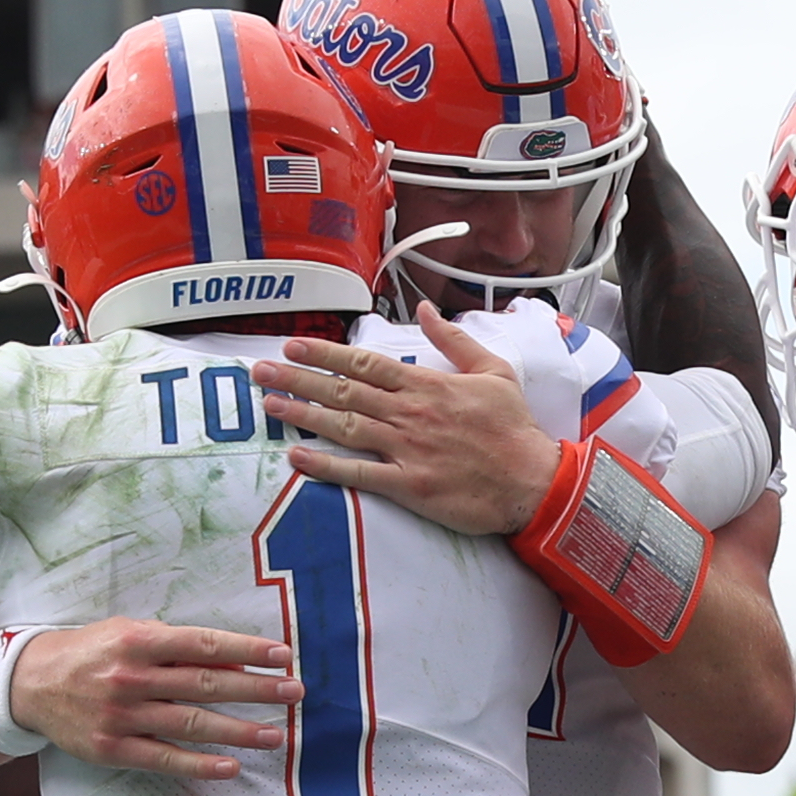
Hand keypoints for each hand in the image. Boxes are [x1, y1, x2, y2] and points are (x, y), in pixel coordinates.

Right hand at [3, 617, 296, 777]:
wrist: (30, 683)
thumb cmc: (91, 652)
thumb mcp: (129, 634)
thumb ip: (177, 646)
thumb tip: (231, 662)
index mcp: (137, 640)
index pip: (203, 644)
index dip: (246, 649)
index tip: (283, 654)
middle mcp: (130, 677)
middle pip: (205, 684)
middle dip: (256, 689)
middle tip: (295, 692)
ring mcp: (121, 716)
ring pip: (191, 723)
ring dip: (239, 730)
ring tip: (276, 734)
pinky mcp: (112, 749)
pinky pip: (164, 759)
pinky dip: (199, 764)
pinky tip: (230, 767)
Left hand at [263, 311, 562, 534]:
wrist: (534, 481)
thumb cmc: (514, 429)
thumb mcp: (493, 371)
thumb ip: (454, 340)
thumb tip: (426, 309)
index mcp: (428, 385)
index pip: (366, 363)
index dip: (325, 354)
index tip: (293, 347)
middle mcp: (411, 413)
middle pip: (345, 390)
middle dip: (298, 379)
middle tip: (260, 371)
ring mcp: (408, 449)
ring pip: (345, 426)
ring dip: (303, 415)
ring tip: (270, 406)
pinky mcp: (410, 486)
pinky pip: (360, 474)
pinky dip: (326, 466)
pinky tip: (297, 457)